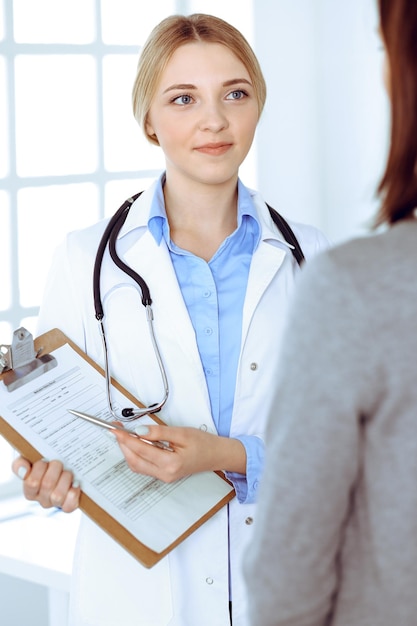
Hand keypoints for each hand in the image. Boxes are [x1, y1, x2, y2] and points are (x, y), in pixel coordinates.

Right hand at [12, 457, 80, 512]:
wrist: (64, 465)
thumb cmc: (44, 463)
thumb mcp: (29, 460)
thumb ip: (20, 464)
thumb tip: (23, 470)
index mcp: (30, 489)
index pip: (31, 483)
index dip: (40, 468)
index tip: (45, 459)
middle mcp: (41, 499)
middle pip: (47, 485)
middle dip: (55, 469)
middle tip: (58, 462)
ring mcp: (54, 503)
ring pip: (58, 495)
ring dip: (65, 479)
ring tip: (67, 471)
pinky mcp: (67, 505)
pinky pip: (69, 505)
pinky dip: (73, 493)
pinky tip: (75, 483)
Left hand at [113, 423, 245, 482]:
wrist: (217, 455)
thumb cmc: (204, 443)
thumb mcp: (181, 433)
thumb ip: (159, 432)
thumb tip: (139, 431)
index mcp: (170, 463)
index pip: (140, 450)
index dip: (125, 438)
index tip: (115, 428)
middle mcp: (165, 474)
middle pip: (134, 461)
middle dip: (123, 445)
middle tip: (116, 429)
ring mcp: (164, 477)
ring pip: (137, 465)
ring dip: (128, 450)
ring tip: (124, 435)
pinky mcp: (164, 475)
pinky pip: (144, 466)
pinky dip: (136, 454)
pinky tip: (136, 443)